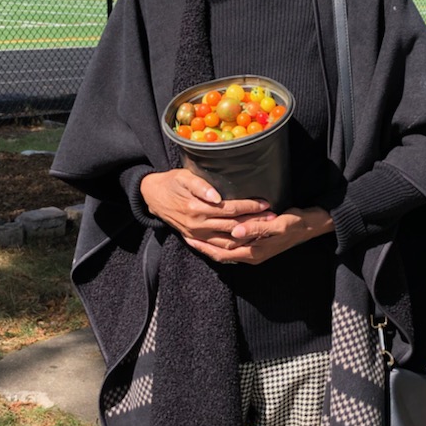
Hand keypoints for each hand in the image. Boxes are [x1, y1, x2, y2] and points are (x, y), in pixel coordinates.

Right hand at [140, 169, 275, 253]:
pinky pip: (217, 247)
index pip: (230, 209)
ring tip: (265, 231)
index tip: (265, 203)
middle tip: (273, 218)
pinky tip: (246, 242)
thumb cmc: (171, 182)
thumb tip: (216, 196)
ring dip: (247, 237)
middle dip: (254, 223)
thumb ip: (201, 186)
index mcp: (197, 208)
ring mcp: (196, 235)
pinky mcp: (194, 239)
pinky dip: (234, 246)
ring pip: (227, 241)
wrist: (151, 196)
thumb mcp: (184, 177)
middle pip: (232, 227)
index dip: (249, 207)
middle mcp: (197, 225)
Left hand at [190, 205, 334, 264]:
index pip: (222, 252)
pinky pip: (233, 246)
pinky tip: (214, 232)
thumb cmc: (295, 224)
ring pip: (226, 250)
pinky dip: (221, 240)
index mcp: (254, 253)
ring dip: (210, 243)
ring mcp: (254, 250)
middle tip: (185, 234)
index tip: (188, 236)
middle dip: (203, 246)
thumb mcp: (277, 224)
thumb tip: (234, 232)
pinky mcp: (256, 244)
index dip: (205, 246)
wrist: (312, 226)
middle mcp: (251, 255)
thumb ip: (256, 228)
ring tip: (194, 234)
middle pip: (221, 253)